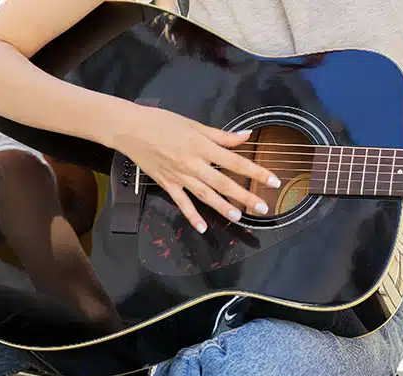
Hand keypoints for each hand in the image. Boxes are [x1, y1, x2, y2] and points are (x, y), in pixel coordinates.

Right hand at [117, 104, 280, 232]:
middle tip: (262, 207)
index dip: (256, 172)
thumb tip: (246, 136)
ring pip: (206, 195)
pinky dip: (192, 215)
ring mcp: (180, 176)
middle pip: (224, 182)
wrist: (129, 128)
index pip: (235, 161)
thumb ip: (221, 135)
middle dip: (245, 195)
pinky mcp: (167, 184)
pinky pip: (182, 202)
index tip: (273, 181)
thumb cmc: (161, 122)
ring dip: (223, 207)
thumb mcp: (193, 124)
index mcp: (202, 146)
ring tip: (239, 217)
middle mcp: (193, 163)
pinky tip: (203, 227)